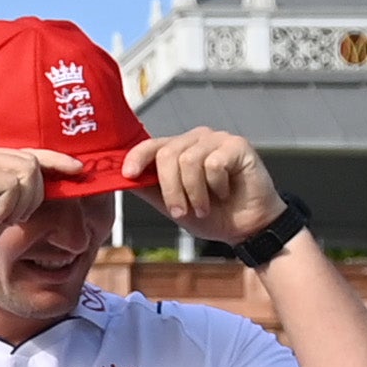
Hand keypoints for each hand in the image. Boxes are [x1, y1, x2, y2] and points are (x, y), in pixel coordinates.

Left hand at [126, 128, 282, 243]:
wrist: (246, 227)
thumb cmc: (212, 214)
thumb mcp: (172, 205)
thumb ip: (150, 190)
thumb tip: (121, 179)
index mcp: (178, 150)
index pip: (151, 145)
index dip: (137, 157)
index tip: (128, 175)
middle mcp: (196, 140)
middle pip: (168, 154)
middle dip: (171, 189)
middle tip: (181, 211)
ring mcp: (217, 139)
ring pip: (189, 160)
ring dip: (195, 193)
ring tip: (205, 206)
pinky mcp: (238, 145)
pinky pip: (214, 164)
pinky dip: (216, 186)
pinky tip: (226, 192)